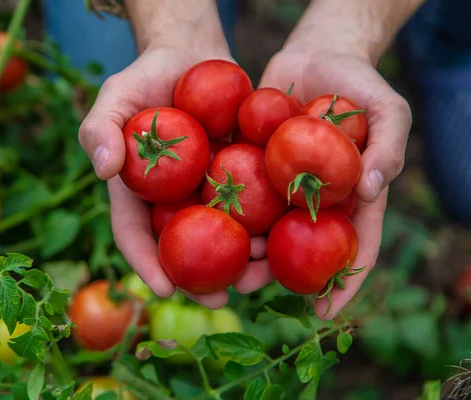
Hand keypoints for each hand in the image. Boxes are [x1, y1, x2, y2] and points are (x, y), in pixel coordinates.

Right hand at [80, 42, 274, 308]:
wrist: (191, 57)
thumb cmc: (146, 77)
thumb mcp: (115, 96)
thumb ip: (99, 128)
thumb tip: (103, 169)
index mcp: (138, 193)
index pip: (135, 235)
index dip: (146, 264)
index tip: (164, 288)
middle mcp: (172, 201)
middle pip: (183, 249)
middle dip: (201, 280)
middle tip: (221, 300)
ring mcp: (207, 193)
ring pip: (221, 237)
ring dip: (241, 263)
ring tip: (261, 276)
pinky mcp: (238, 178)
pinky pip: (251, 207)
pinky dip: (266, 225)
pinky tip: (284, 238)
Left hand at [242, 48, 410, 318]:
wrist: (314, 57)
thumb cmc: (359, 83)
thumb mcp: (386, 109)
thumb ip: (389, 145)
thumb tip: (374, 189)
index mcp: (349, 199)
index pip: (352, 247)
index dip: (343, 282)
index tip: (326, 313)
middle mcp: (311, 201)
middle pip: (294, 247)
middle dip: (271, 272)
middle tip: (246, 287)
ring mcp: (278, 186)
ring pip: (259, 226)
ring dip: (239, 249)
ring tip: (215, 266)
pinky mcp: (251, 166)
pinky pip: (235, 190)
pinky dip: (221, 208)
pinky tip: (197, 222)